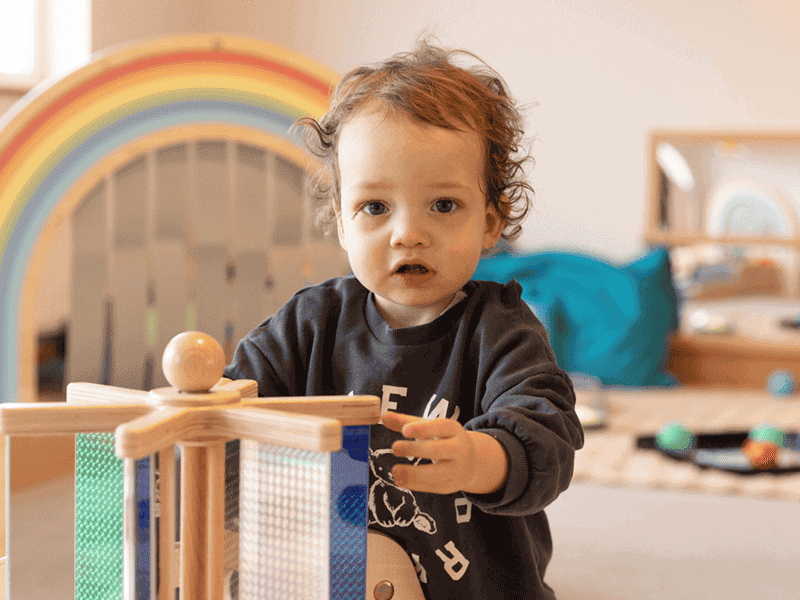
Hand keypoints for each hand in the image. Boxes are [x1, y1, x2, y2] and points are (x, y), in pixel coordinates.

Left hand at [382, 411, 506, 494]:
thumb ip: (406, 422)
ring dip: (413, 473)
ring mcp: (456, 469)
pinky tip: (400, 480)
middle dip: (415, 449)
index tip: (404, 431)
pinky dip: (414, 485)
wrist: (471, 462)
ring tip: (394, 470)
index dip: (422, 429)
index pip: (440, 427)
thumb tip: (383, 416)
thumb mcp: (429, 428)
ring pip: (436, 474)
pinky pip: (432, 487)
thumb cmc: (443, 439)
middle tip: (394, 448)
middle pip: (437, 450)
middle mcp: (459, 449)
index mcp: (453, 430)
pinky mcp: (450, 486)